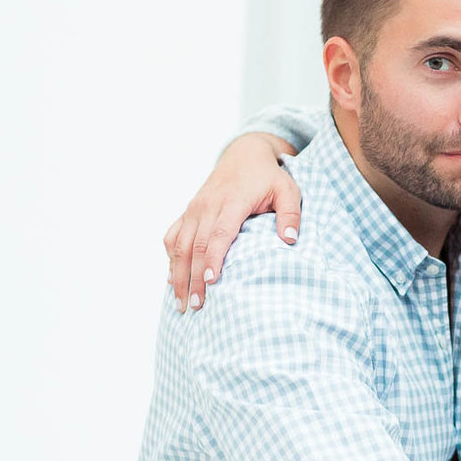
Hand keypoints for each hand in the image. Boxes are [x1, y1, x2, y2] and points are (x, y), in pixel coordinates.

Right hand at [164, 132, 300, 310]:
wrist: (243, 154)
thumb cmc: (268, 176)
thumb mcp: (287, 189)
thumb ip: (290, 214)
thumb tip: (290, 240)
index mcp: (232, 201)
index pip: (219, 234)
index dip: (213, 259)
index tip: (211, 282)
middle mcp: (208, 205)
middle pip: (195, 245)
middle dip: (193, 278)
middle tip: (196, 306)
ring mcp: (194, 208)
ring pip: (180, 244)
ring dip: (178, 274)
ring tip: (182, 303)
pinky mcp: (188, 211)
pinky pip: (173, 236)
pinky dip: (170, 258)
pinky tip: (172, 280)